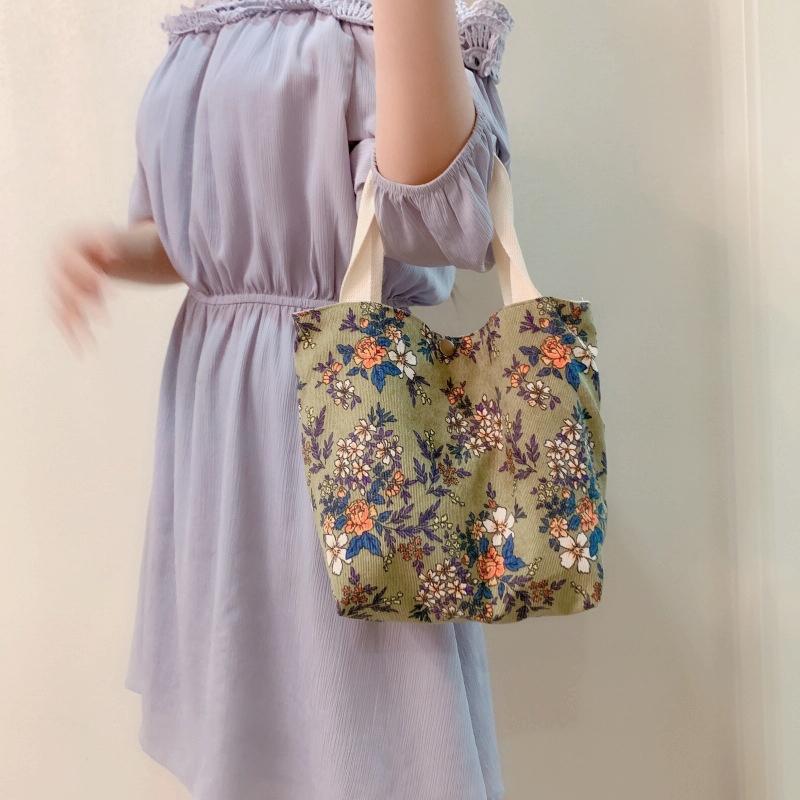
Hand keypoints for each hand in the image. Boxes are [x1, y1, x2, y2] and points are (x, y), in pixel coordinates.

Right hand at [47, 223, 120, 354]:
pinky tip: (79, 349)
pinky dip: (71, 333)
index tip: (115, 295)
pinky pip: (63, 318)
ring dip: (77, 326)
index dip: (93, 280)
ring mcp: (58, 288)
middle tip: (105, 319)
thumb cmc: (92, 242)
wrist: (75, 247)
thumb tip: (113, 257)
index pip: (78, 269)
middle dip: (87, 305)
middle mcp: (59, 274)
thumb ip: (107, 243)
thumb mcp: (101, 236)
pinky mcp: (62, 301)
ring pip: (65, 309)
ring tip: (89, 345)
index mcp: (67, 255)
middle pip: (70, 291)